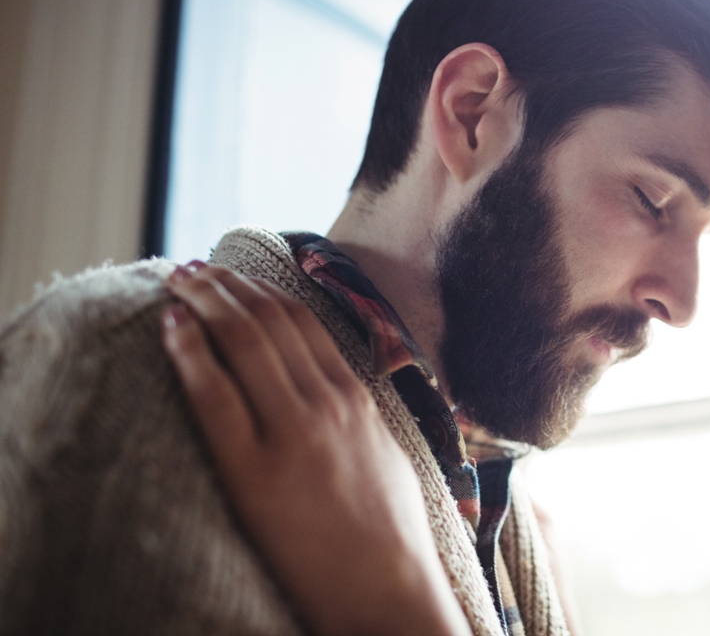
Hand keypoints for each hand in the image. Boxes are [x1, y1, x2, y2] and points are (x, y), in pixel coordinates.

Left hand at [162, 263, 469, 635]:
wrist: (386, 591)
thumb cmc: (390, 534)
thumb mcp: (388, 453)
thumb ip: (361, 412)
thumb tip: (336, 385)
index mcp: (357, 398)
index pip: (304, 322)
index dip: (263, 290)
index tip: (235, 275)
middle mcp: (326, 403)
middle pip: (269, 322)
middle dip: (226, 285)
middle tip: (194, 267)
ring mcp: (292, 433)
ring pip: (242, 343)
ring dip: (204, 302)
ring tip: (177, 281)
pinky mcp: (254, 471)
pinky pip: (214, 394)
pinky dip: (189, 351)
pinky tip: (170, 327)